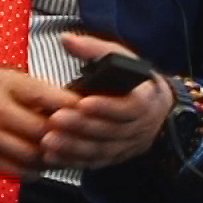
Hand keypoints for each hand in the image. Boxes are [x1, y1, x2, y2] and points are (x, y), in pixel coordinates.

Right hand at [0, 68, 80, 176]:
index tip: (94, 114)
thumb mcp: (4, 78)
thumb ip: (36, 90)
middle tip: (85, 140)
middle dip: (68, 138)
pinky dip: (36, 171)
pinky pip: (18, 171)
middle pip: (45, 131)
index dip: (76, 109)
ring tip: (66, 154)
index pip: (50, 98)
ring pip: (34, 155)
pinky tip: (43, 164)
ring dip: (54, 158)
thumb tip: (76, 103)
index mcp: (6, 84)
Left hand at [40, 32, 175, 168]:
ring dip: (74, 147)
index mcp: (147, 100)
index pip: (132, 107)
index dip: (107, 107)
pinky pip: (93, 163)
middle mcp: (140, 127)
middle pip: (112, 131)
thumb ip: (94, 49)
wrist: (154, 109)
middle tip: (55, 120)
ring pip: (102, 150)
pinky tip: (51, 156)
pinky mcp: (114, 157)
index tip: (83, 102)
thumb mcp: (120, 58)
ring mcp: (127, 145)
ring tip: (48, 141)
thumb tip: (67, 40)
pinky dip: (72, 161)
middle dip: (82, 127)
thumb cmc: (132, 80)